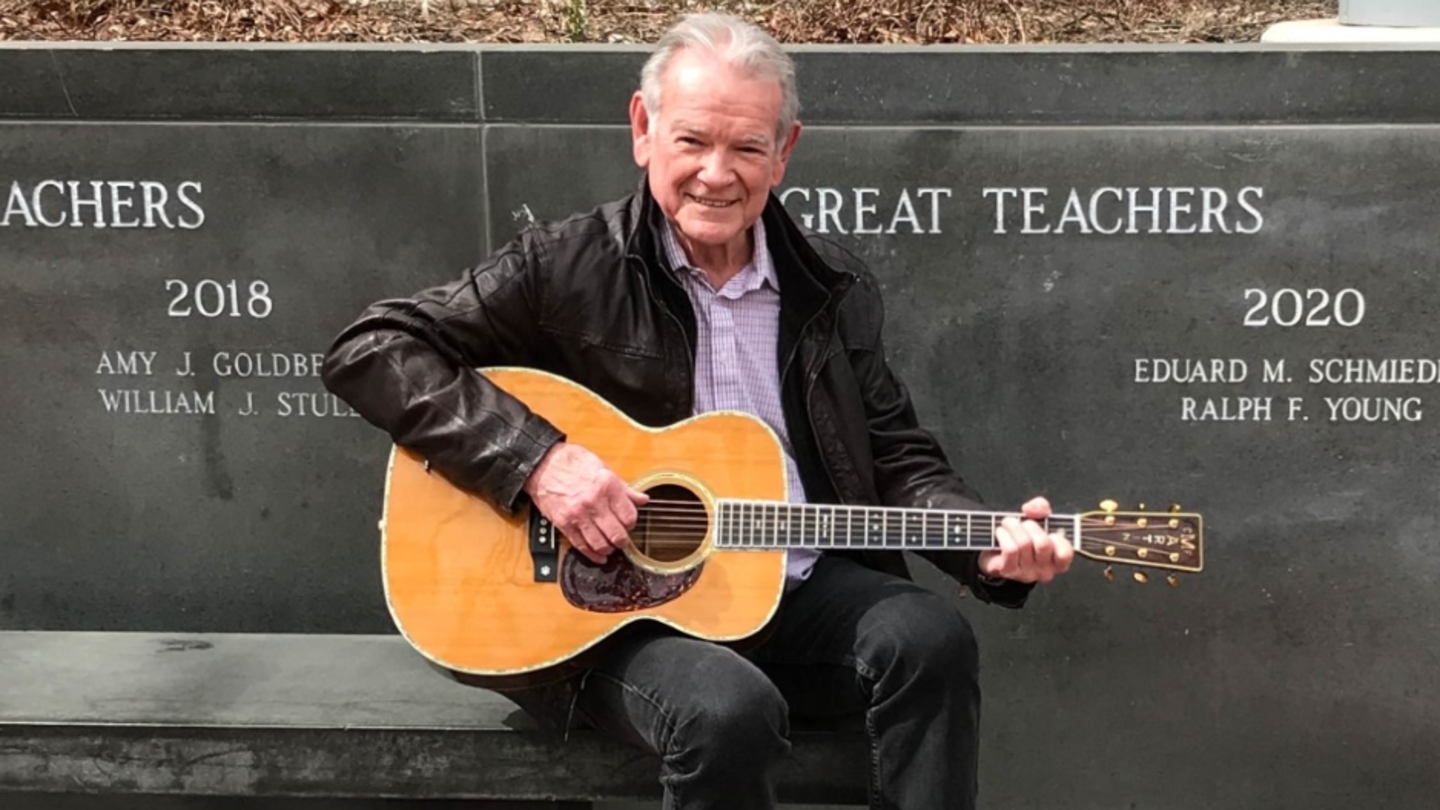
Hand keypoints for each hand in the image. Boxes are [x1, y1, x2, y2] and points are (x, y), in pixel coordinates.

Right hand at [524, 442, 648, 563]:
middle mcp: (594, 502)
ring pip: (600, 543)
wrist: (544, 464)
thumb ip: (624, 488)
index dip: (632, 523)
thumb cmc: (572, 463)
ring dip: (609, 549)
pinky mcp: (564, 523)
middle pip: (617, 534)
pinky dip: (592, 554)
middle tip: (622, 539)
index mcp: (607, 486)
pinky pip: (581, 546)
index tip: (629, 523)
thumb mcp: (603, 468)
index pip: (629, 516)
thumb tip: (642, 499)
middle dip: (622, 540)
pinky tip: (598, 555)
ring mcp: (578, 514)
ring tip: (611, 546)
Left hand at [978, 496, 1073, 583]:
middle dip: (1030, 526)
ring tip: (1008, 523)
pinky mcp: (1010, 572)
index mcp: (1058, 560)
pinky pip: (1010, 550)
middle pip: (1043, 544)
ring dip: (1013, 527)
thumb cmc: (1023, 535)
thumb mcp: (1038, 519)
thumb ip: (1041, 508)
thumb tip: (1031, 509)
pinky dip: (1004, 536)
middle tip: (1021, 522)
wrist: (996, 551)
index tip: (1049, 531)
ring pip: (1024, 544)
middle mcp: (1045, 570)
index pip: (1065, 553)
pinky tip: (1001, 532)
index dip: (1057, 539)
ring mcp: (1028, 573)